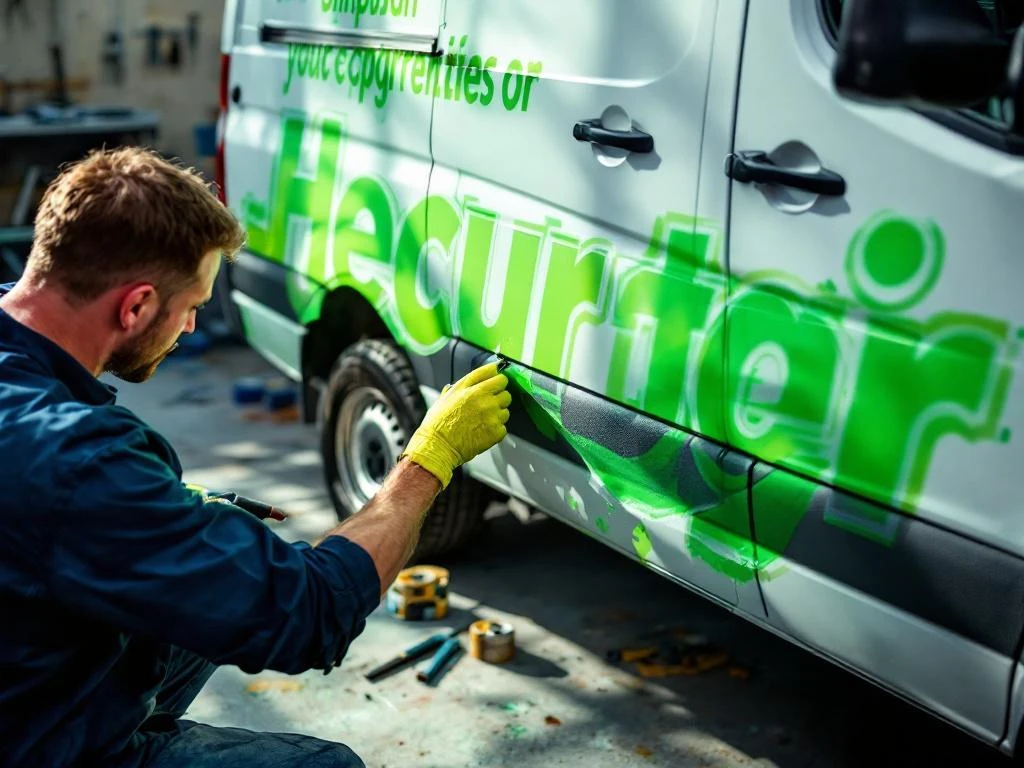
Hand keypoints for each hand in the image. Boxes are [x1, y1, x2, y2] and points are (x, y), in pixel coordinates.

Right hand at [401, 362, 511, 488]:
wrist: (438, 446)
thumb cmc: (438, 424)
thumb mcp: (445, 397)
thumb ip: (461, 386)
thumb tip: (471, 380)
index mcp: (471, 388)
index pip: (494, 372)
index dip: (495, 376)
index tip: (494, 380)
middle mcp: (484, 399)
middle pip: (505, 390)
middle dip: (498, 396)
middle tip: (487, 404)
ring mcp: (492, 415)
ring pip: (506, 409)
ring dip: (498, 414)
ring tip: (482, 421)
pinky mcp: (496, 431)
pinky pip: (504, 427)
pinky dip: (496, 430)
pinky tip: (483, 431)